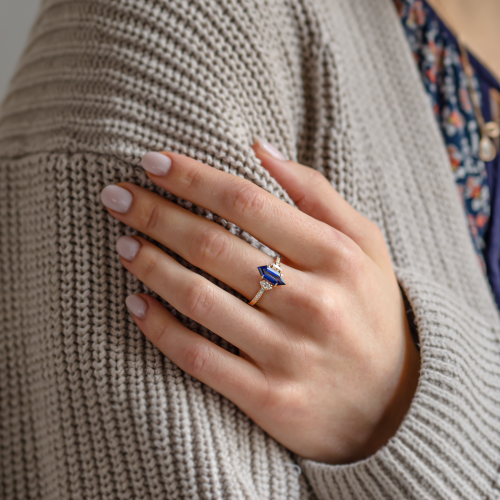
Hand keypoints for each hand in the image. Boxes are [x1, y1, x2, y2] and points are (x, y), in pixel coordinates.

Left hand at [100, 139, 419, 464]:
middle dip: (155, 214)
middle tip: (116, 195)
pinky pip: (199, 357)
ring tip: (123, 244)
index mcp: (336, 257)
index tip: (152, 162)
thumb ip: (317, 193)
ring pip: (198, 298)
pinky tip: (135, 304)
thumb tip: (259, 147)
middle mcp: (313, 303)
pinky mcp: (269, 398)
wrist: (394, 403)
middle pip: (214, 245)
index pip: (247, 202)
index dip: (193, 177)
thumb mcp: (365, 246)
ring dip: (150, 266)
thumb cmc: (370, 311)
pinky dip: (159, 328)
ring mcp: (288, 354)